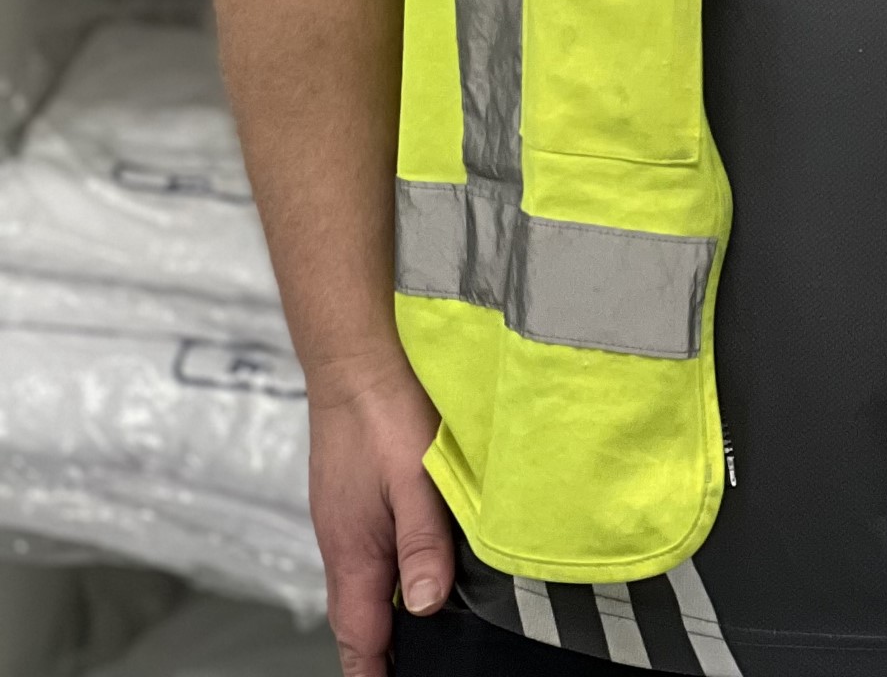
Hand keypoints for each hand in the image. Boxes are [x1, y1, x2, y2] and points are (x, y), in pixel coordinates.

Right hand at [308, 350, 454, 676]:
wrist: (356, 358)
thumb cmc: (384, 412)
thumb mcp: (416, 480)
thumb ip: (422, 545)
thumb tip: (427, 607)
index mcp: (353, 554)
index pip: (359, 640)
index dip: (374, 673)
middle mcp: (341, 545)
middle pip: (357, 620)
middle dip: (380, 651)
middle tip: (410, 667)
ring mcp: (343, 522)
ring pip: (361, 586)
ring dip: (382, 614)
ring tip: (412, 635)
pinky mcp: (350, 499)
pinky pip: (364, 553)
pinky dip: (383, 574)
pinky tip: (408, 568)